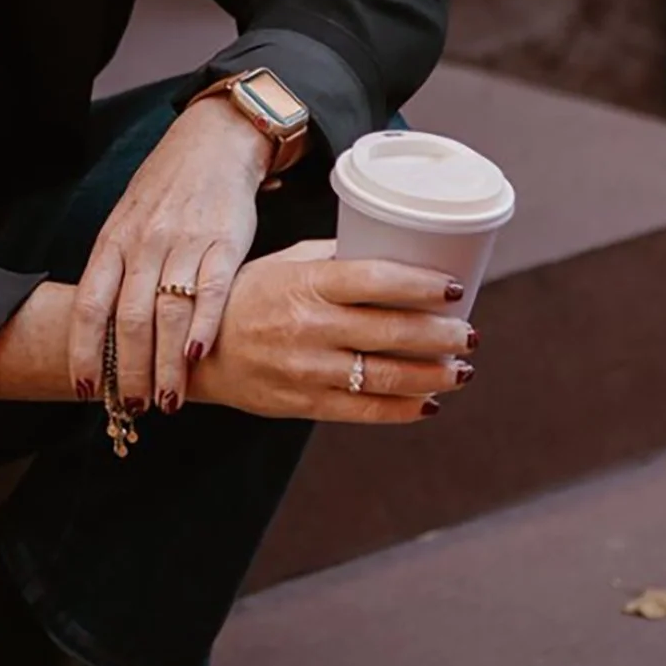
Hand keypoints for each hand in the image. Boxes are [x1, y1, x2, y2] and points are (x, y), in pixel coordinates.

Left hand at [68, 96, 269, 413]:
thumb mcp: (126, 224)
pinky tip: (197, 355)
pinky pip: (212, 289)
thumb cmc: (165, 192)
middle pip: (130, 319)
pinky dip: (204, 325)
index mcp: (113, 243)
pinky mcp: (225, 241)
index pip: (90, 306)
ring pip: (168, 312)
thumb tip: (101, 334)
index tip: (85, 389)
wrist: (213, 142)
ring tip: (167, 400)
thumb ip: (114, 273)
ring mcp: (184, 243)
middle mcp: (144, 245)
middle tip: (132, 406)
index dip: (84, 352)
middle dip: (129, 371)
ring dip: (167, 364)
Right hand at [190, 239, 475, 422]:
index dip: (423, 285)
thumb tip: (394, 254)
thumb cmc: (245, 298)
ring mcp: (306, 369)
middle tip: (470, 333)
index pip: (378, 280)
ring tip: (461, 369)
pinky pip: (364, 411)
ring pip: (386, 376)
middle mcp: (309, 326)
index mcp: (306, 283)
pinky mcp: (302, 403)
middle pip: (393, 331)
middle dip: (443, 335)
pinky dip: (403, 409)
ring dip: (434, 375)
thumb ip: (335, 259)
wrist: (195, 351)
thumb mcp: (284, 264)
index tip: (455, 288)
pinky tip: (428, 403)